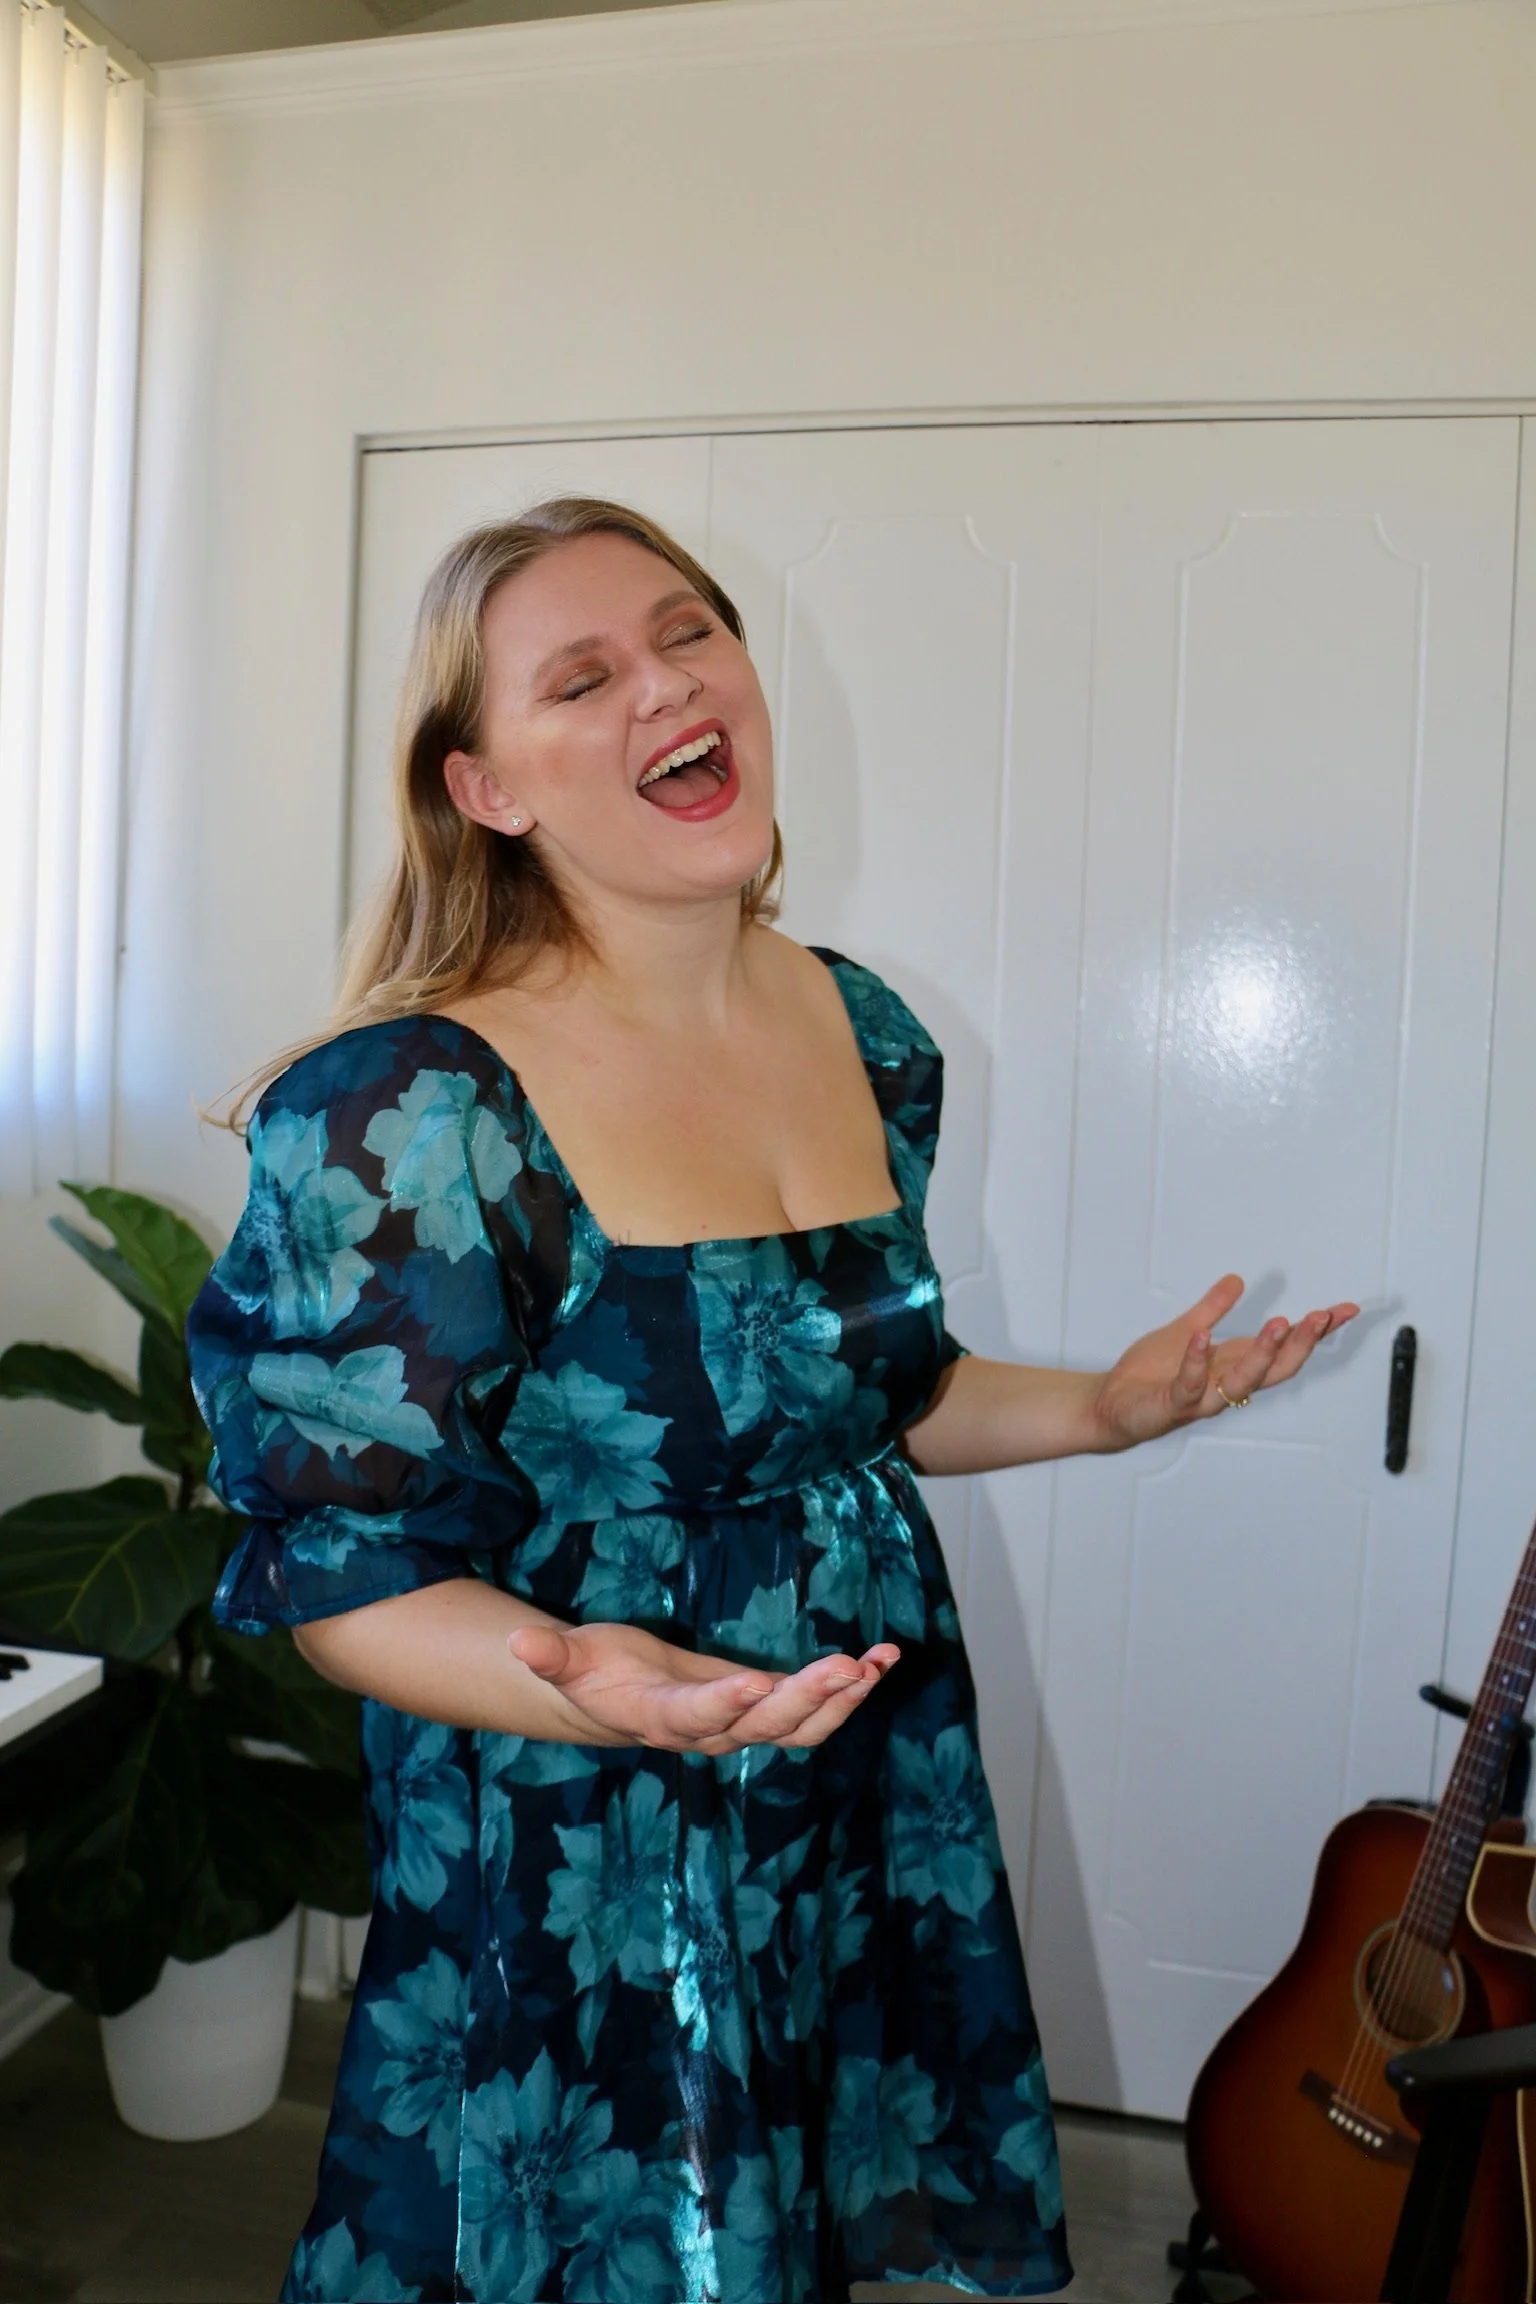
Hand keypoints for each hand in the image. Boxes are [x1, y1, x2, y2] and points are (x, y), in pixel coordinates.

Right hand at [507, 1619, 899, 1754]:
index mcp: (664, 1720)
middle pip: (765, 1726)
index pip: (698, 1718)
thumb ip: (552, 1655)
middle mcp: (712, 1732)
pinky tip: (881, 1660)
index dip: (726, 1704)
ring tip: (877, 1663)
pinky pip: (816, 1709)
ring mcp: (745, 1726)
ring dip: (842, 1699)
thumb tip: (518, 1641)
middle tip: (846, 1666)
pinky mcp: (766, 1710)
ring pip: (801, 1726)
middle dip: (807, 1697)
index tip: (756, 1683)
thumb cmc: (595, 1674)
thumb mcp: (572, 1660)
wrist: (619, 1704)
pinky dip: (849, 1687)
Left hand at [1090, 1273, 1359, 1449]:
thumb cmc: (1151, 1376)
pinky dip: (1196, 1362)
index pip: (1284, 1349)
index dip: (1316, 1333)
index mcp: (1233, 1365)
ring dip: (1262, 1354)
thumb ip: (1212, 1310)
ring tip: (1279, 1325)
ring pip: (1242, 1382)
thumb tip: (1237, 1279)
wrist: (1112, 1405)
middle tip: (1321, 1317)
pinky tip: (1202, 1338)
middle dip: (1301, 1344)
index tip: (1345, 1310)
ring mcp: (1201, 1398)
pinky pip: (1188, 1384)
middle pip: (1275, 1369)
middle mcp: (1225, 1385)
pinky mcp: (1171, 1405)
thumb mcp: (1186, 1331)